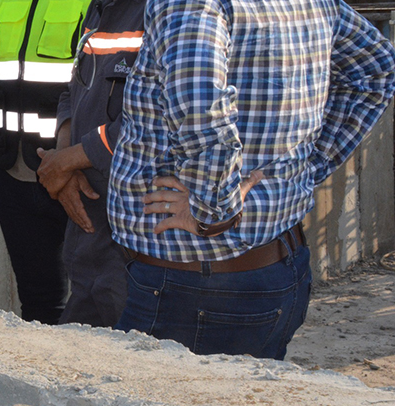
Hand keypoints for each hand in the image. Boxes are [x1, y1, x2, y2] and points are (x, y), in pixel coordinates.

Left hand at [36, 145, 92, 197]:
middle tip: (58, 182)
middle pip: (45, 183)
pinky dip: (56, 195)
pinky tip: (60, 195)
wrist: (63, 161)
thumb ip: (42, 153)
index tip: (55, 176)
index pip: (43, 176)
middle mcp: (41, 178)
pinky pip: (53, 195)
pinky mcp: (52, 190)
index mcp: (40, 171)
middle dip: (51, 183)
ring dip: (54, 189)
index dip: (49, 176)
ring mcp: (46, 184)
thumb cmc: (58, 156)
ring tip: (61, 188)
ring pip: (49, 189)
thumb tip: (38, 150)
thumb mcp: (49, 153)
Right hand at [58, 169, 97, 233]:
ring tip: (85, 228)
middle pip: (75, 215)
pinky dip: (73, 217)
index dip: (85, 219)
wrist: (57, 168)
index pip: (79, 210)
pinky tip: (76, 220)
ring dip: (78, 222)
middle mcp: (66, 199)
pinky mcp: (61, 199)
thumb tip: (96, 196)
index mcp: (71, 195)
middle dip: (83, 224)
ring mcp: (63, 200)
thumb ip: (87, 188)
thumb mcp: (80, 177)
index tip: (90, 226)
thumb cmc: (70, 172)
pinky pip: (67, 211)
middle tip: (90, 230)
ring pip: (71, 214)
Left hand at [145, 171, 264, 234]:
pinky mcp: (181, 220)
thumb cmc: (229, 202)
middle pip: (163, 194)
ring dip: (151, 208)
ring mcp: (181, 208)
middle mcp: (184, 197)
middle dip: (152, 196)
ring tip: (143, 209)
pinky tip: (154, 231)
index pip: (174, 181)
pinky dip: (159, 227)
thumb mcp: (237, 190)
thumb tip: (262, 174)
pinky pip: (167, 223)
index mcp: (193, 188)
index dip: (163, 180)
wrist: (224, 215)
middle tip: (143, 198)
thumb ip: (246, 182)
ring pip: (161, 207)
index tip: (154, 180)